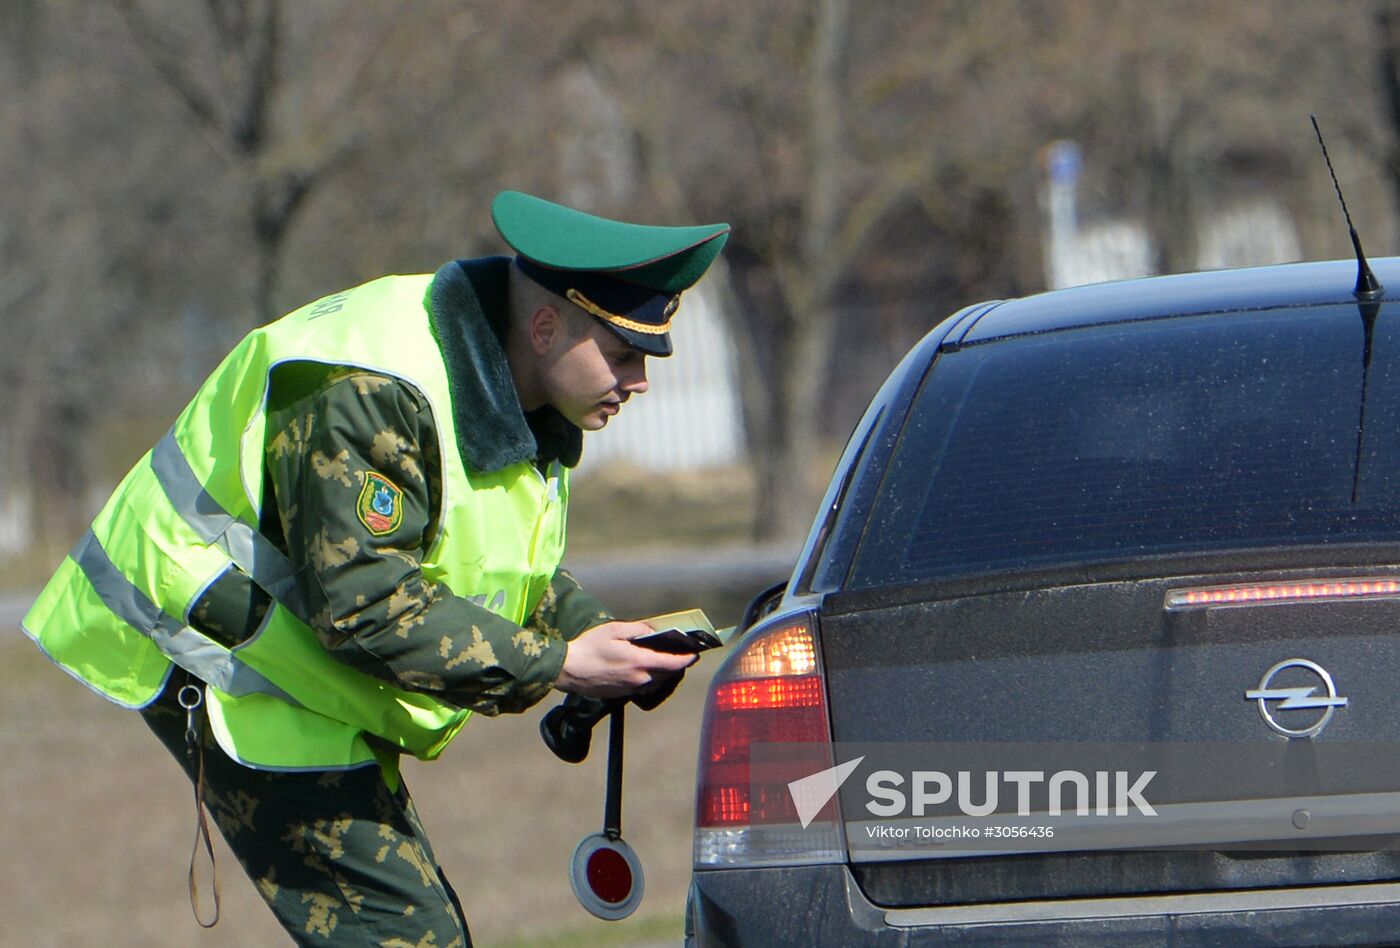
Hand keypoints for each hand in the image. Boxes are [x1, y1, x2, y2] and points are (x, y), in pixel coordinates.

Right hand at [554, 620, 697, 698]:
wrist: (568, 670)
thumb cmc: (589, 647)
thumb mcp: (613, 630)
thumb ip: (637, 629)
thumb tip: (651, 631)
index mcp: (639, 662)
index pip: (672, 663)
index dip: (686, 659)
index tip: (695, 654)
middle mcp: (638, 678)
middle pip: (666, 674)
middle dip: (676, 665)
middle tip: (681, 655)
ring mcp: (630, 688)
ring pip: (655, 683)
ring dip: (663, 674)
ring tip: (666, 662)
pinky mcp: (621, 694)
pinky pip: (643, 688)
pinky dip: (651, 680)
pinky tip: (646, 671)